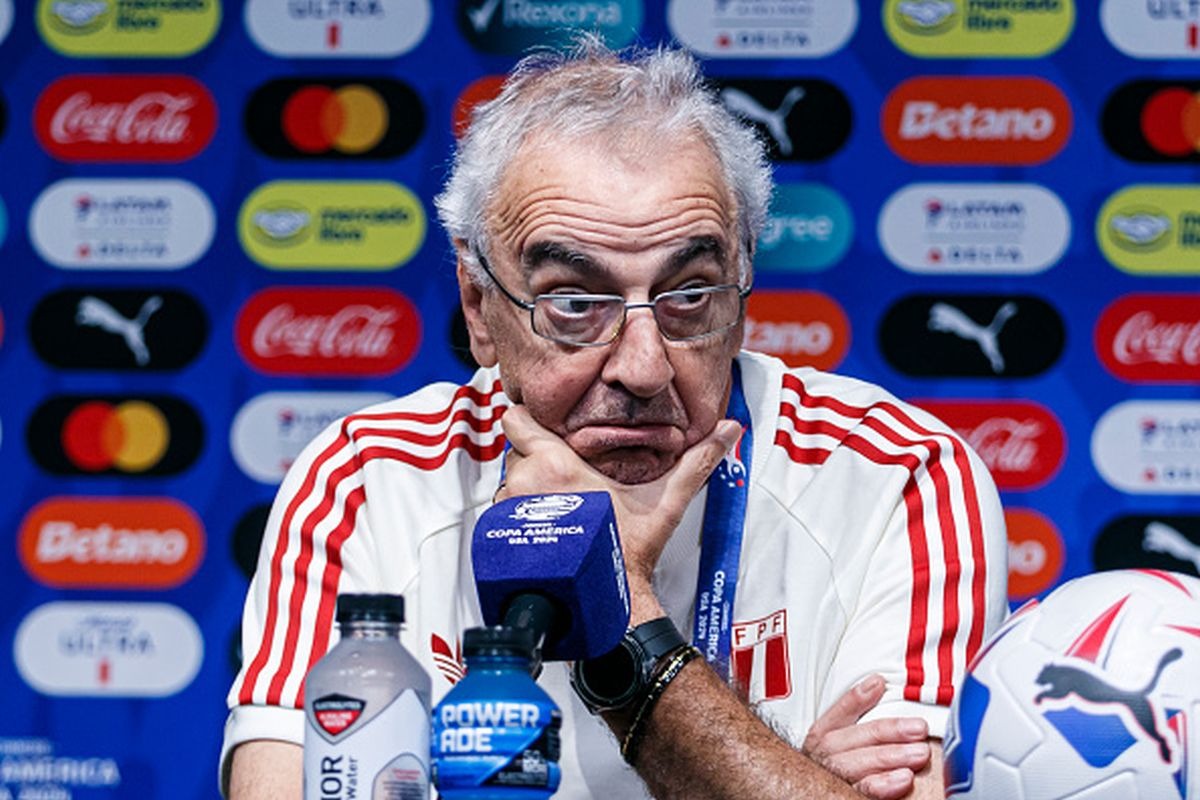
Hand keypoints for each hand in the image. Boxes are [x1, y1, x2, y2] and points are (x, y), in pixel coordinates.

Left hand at [498, 405, 740, 584]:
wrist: (610, 600)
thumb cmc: (629, 552)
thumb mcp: (665, 501)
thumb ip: (696, 461)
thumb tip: (728, 431)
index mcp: (556, 465)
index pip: (516, 420)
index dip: (529, 420)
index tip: (545, 427)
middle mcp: (525, 484)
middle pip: (516, 452)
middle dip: (536, 459)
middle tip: (565, 475)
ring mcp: (510, 513)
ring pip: (509, 484)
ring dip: (527, 490)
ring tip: (558, 504)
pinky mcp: (502, 540)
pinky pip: (502, 515)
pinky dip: (520, 517)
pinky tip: (548, 527)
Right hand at [802, 675, 932, 799]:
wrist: (826, 793)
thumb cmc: (841, 770)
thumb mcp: (843, 743)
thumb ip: (862, 725)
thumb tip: (881, 688)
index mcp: (822, 738)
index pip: (838, 713)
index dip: (855, 698)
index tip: (878, 684)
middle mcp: (823, 756)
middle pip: (853, 738)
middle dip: (888, 731)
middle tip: (919, 728)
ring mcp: (833, 777)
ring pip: (857, 764)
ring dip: (890, 756)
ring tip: (920, 753)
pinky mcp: (843, 796)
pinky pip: (862, 791)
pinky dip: (883, 785)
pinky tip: (904, 779)